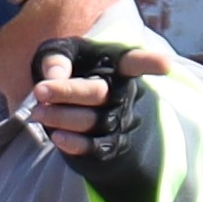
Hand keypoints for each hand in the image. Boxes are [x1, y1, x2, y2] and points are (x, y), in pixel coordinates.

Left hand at [21, 39, 150, 153]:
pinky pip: (96, 146)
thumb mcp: (60, 55)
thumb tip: (54, 75)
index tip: (164, 66)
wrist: (66, 104)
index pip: (134, 62)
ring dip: (63, 117)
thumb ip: (56, 58)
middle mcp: (124, 93)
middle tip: (39, 90)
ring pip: (94, 121)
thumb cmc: (68, 70)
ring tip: (37, 112)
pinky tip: (56, 136)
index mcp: (117, 66)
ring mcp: (120, 120)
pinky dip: (75, 143)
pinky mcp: (110, 143)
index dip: (150, 63)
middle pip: (99, 93)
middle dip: (67, 92)